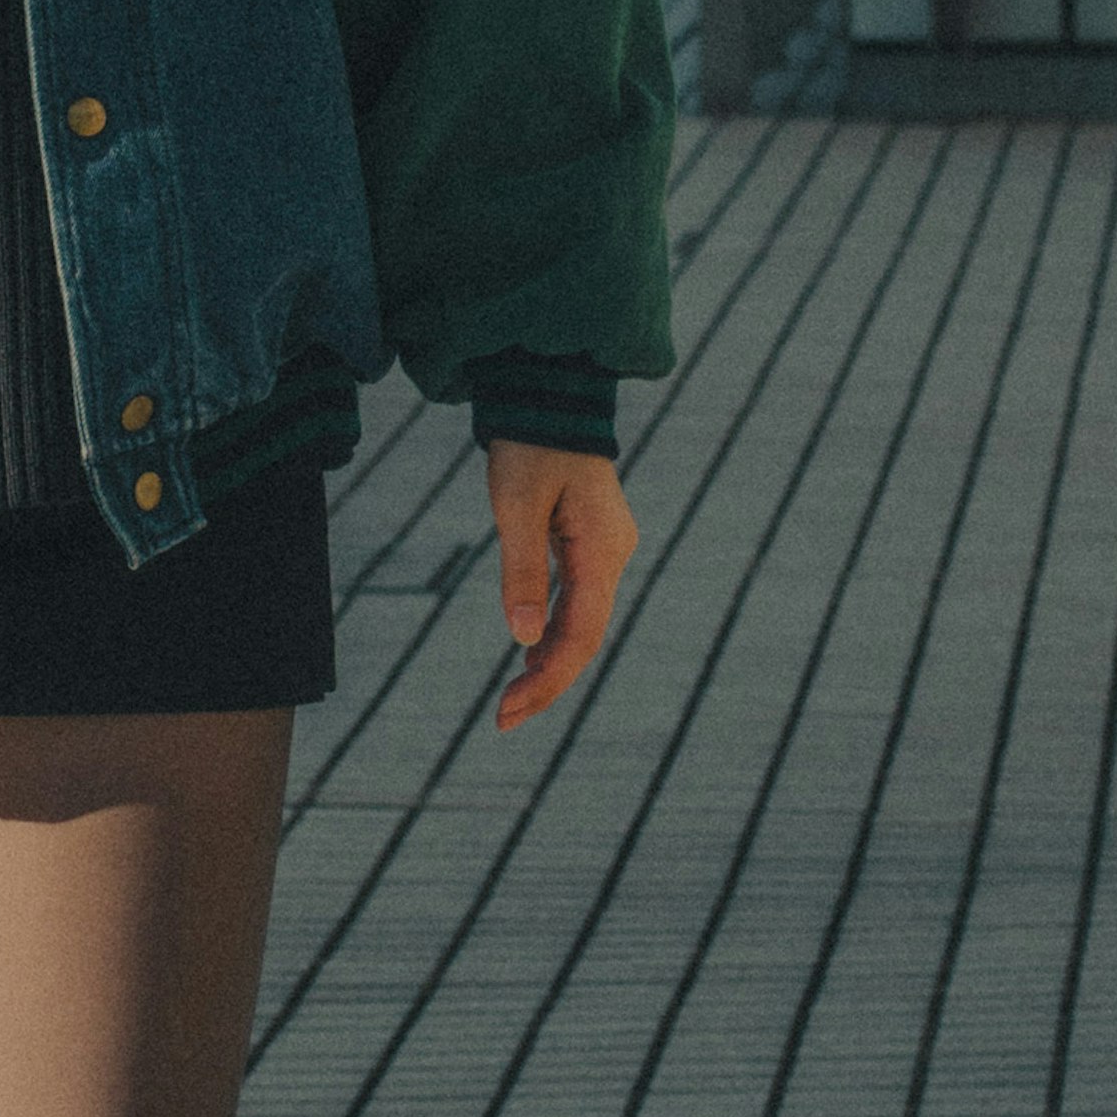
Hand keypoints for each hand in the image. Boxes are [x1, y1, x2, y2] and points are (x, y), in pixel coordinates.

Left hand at [485, 440, 634, 731]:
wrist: (549, 396)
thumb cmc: (529, 446)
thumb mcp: (516, 506)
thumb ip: (523, 571)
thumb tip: (524, 639)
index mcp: (602, 549)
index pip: (580, 635)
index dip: (547, 680)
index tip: (507, 711)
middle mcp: (614, 555)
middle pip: (586, 637)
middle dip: (546, 682)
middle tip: (503, 720)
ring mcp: (606, 551)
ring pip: (583, 623)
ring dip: (550, 663)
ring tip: (511, 701)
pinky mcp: (593, 545)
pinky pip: (578, 601)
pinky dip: (554, 632)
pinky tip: (531, 656)